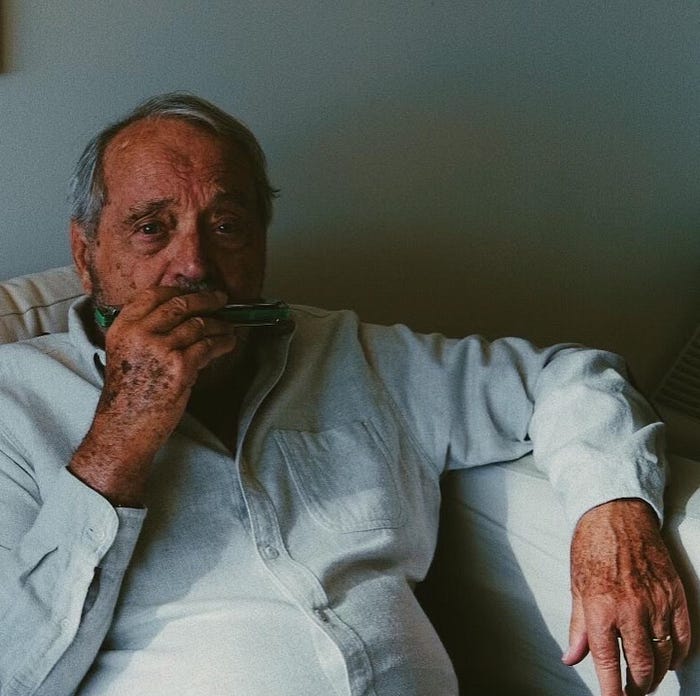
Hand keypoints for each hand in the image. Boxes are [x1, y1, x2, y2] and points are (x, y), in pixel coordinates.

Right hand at [69, 287, 237, 504]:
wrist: (124, 427)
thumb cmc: (127, 395)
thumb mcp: (125, 353)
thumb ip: (146, 333)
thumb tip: (181, 319)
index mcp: (123, 327)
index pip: (154, 295)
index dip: (179, 291)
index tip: (194, 294)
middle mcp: (140, 333)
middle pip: (180, 305)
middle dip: (206, 301)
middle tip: (221, 300)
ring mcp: (161, 349)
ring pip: (199, 325)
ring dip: (219, 324)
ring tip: (229, 326)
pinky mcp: (180, 367)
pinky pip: (208, 346)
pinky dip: (223, 342)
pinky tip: (229, 342)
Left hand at [563, 499, 690, 695]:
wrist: (615, 515)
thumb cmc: (591, 547)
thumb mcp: (576, 587)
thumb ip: (577, 628)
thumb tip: (572, 657)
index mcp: (600, 609)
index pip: (607, 663)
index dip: (612, 692)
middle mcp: (630, 610)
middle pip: (640, 667)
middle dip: (636, 687)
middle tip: (631, 692)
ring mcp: (656, 604)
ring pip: (664, 657)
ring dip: (656, 674)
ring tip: (647, 678)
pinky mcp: (675, 595)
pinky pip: (683, 638)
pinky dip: (679, 655)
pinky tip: (670, 659)